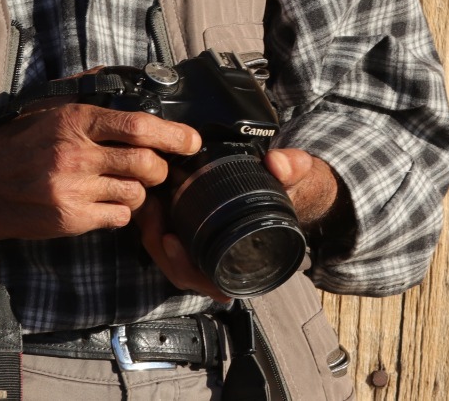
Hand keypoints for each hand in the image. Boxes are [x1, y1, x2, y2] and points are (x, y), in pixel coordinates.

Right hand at [0, 102, 200, 296]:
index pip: (138, 126)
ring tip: (127, 187)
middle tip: (158, 169)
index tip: (193, 141)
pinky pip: (117, 218)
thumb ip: (84, 100)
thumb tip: (114, 77)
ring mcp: (73, 190)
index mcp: (75, 121)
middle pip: (146, 163)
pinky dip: (121, 213)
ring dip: (140, 193)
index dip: (174, 134)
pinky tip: (107, 205)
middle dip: (161, 169)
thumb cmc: (15, 146)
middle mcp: (76, 154)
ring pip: (135, 194)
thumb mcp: (47, 111)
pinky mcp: (69, 219)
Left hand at [135, 148, 343, 300]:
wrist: (293, 182)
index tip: (172, 241)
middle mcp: (227, 262)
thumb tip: (277, 164)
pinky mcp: (196, 236)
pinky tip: (151, 201)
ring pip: (170, 260)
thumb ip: (293, 167)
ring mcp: (208, 251)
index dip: (188, 269)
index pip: (214, 284)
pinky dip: (155, 226)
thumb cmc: (294, 188)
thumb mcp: (299, 175)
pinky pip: (168, 242)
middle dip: (159, 247)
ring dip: (153, 234)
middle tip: (152, 212)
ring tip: (149, 202)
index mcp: (252, 261)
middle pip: (183, 273)